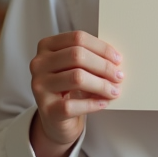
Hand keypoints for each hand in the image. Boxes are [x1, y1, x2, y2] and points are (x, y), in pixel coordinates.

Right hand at [28, 31, 122, 156]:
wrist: (56, 118)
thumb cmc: (69, 87)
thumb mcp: (76, 67)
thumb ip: (90, 58)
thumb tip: (116, 60)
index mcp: (47, 46)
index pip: (77, 38)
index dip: (101, 48)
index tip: (117, 59)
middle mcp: (39, 64)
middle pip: (77, 56)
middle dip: (104, 66)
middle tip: (119, 76)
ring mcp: (40, 86)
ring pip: (76, 78)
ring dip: (101, 85)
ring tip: (114, 90)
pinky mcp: (46, 109)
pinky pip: (73, 105)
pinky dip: (92, 103)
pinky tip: (103, 103)